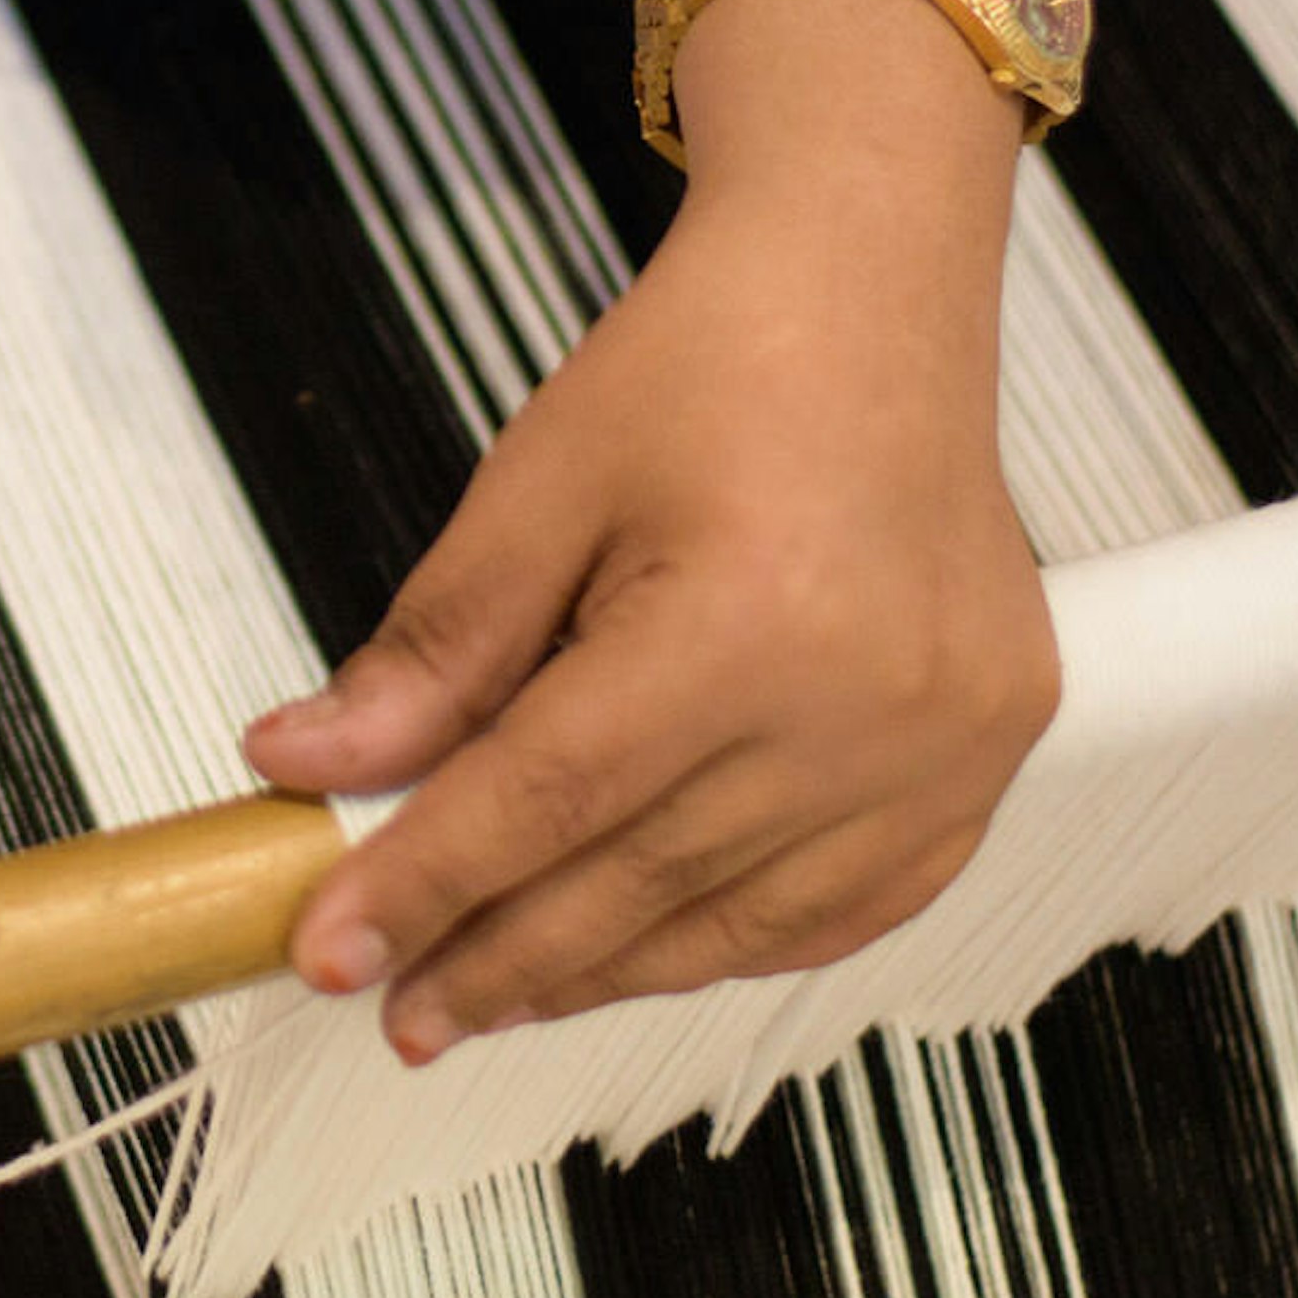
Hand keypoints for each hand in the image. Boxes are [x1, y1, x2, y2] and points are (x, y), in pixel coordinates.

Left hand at [242, 0, 1059, 1058]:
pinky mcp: (985, 759)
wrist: (867, 296)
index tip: (330, 946)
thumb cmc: (711, 366)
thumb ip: (433, 652)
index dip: (426, 884)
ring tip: (484, 992)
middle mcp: (865, 705)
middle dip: (494, 956)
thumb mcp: (536, 487)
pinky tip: (635, 957)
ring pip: (737, 922)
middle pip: (636, 881)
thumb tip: (311, 766)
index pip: (546, 799)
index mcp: (746, 623)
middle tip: (392, 1001)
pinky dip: (728, 944)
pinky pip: (844, 909)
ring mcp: (944, 747)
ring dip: (599, 972)